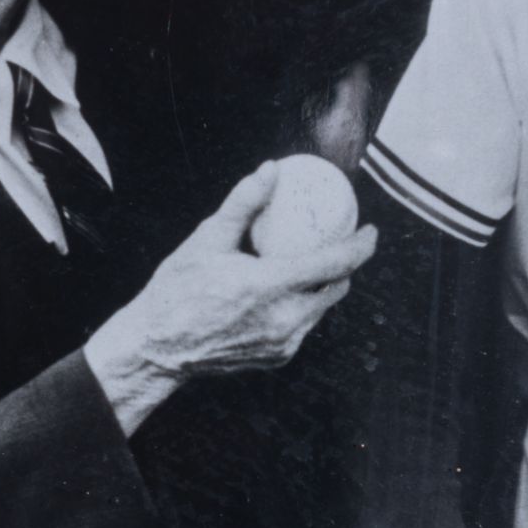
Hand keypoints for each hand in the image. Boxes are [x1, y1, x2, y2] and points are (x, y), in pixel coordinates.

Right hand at [85, 163, 375, 432]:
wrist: (158, 348)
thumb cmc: (177, 289)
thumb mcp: (207, 240)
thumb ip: (244, 203)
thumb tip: (271, 170)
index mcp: (269, 287)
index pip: (335, 263)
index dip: (361, 245)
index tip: (369, 229)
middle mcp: (284, 319)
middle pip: (337, 288)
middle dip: (347, 265)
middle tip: (343, 242)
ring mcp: (283, 343)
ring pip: (322, 309)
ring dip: (324, 286)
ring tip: (315, 264)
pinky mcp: (278, 358)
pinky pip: (303, 326)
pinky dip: (302, 307)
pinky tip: (288, 292)